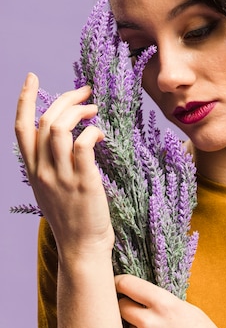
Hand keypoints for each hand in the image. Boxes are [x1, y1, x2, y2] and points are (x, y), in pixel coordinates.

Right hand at [15, 73, 113, 257]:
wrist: (82, 249)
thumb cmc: (72, 217)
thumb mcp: (50, 189)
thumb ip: (49, 164)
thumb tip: (59, 137)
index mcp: (33, 170)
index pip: (21, 128)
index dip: (24, 99)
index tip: (32, 78)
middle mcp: (43, 171)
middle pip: (44, 121)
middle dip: (65, 99)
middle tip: (85, 92)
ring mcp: (62, 177)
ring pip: (60, 128)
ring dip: (79, 111)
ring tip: (94, 110)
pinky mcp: (84, 182)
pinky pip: (83, 145)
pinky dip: (92, 131)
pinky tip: (101, 133)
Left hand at [115, 275, 225, 327]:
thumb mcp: (190, 311)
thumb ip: (165, 304)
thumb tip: (146, 300)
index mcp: (164, 305)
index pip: (128, 284)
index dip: (120, 282)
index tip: (116, 283)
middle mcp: (148, 323)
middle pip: (121, 306)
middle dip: (126, 305)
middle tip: (135, 309)